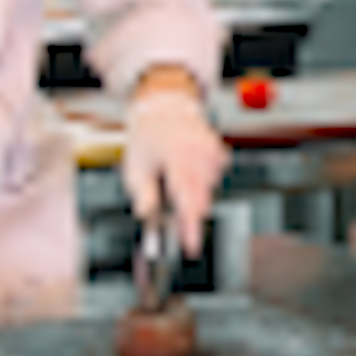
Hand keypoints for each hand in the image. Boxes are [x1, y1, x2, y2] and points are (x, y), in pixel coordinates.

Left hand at [120, 82, 229, 246]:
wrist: (164, 109)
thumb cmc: (146, 139)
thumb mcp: (136, 168)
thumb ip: (143, 193)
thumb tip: (146, 215)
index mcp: (176, 158)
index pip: (186, 200)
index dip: (190, 227)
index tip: (191, 246)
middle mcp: (198, 154)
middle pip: (202, 197)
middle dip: (190, 210)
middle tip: (176, 212)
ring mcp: (211, 151)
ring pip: (209, 188)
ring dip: (195, 192)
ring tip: (175, 176)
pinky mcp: (219, 150)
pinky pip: (216, 175)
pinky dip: (204, 179)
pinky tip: (189, 168)